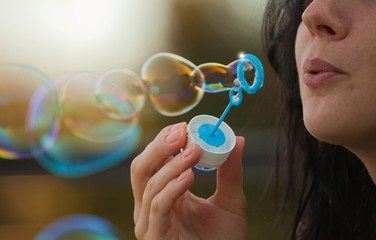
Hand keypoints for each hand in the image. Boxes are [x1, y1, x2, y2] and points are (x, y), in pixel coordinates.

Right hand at [131, 122, 247, 239]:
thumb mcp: (230, 200)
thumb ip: (230, 171)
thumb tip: (237, 139)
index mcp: (164, 195)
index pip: (154, 161)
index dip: (165, 141)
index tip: (185, 125)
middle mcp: (151, 207)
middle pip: (141, 168)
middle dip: (159, 147)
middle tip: (181, 132)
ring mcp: (150, 223)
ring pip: (149, 185)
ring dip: (172, 164)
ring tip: (195, 150)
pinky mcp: (154, 237)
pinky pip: (158, 207)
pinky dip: (171, 188)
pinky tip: (189, 176)